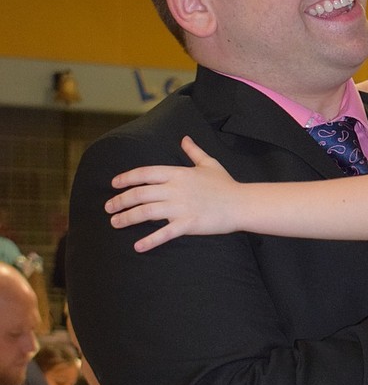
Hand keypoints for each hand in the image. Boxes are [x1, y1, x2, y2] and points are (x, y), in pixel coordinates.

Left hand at [105, 137, 237, 251]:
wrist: (241, 203)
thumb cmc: (225, 184)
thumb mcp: (208, 163)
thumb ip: (193, 151)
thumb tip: (184, 138)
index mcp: (178, 173)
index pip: (145, 173)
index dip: (127, 178)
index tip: (114, 184)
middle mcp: (175, 189)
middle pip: (140, 194)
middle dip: (120, 201)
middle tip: (108, 208)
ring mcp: (181, 207)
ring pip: (146, 212)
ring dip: (127, 218)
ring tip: (115, 223)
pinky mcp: (188, 224)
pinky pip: (164, 234)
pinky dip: (149, 240)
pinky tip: (137, 246)